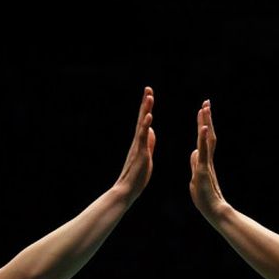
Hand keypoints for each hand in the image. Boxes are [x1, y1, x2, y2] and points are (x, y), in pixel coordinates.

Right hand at [114, 86, 155, 203]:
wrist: (127, 190)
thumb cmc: (137, 177)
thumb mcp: (147, 156)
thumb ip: (148, 143)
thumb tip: (151, 130)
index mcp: (141, 143)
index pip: (145, 122)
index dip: (147, 108)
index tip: (149, 95)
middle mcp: (137, 141)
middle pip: (142, 118)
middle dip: (145, 103)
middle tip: (148, 88)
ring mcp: (138, 146)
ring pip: (142, 124)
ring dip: (146, 109)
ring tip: (149, 96)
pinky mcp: (140, 152)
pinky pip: (143, 137)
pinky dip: (145, 125)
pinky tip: (149, 116)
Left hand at [190, 100, 225, 219]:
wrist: (214, 210)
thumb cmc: (205, 198)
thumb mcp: (196, 177)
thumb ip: (195, 164)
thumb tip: (194, 152)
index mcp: (204, 161)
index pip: (203, 139)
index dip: (202, 124)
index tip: (201, 110)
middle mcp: (207, 159)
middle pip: (207, 135)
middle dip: (206, 118)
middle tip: (206, 102)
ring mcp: (207, 164)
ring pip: (207, 140)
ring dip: (206, 123)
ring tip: (205, 108)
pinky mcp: (204, 170)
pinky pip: (204, 152)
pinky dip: (203, 139)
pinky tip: (203, 127)